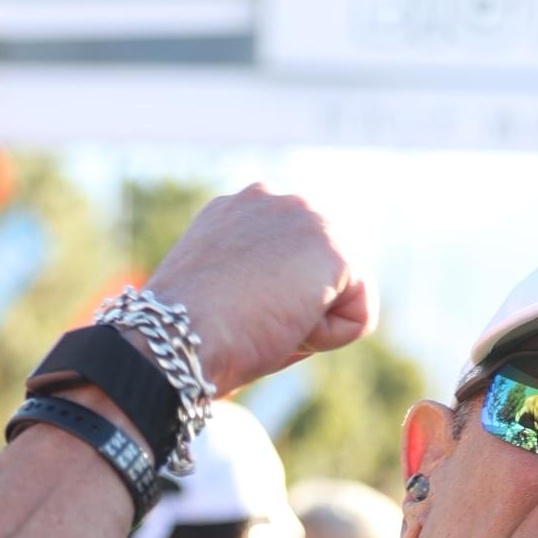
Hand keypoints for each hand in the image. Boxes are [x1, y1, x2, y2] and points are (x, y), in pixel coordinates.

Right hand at [149, 186, 372, 393]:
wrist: (178, 334)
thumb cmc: (189, 331)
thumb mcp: (225, 292)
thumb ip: (263, 280)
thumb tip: (310, 306)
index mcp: (243, 207)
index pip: (294, 262)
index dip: (273, 302)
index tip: (233, 308)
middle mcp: (276, 198)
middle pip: (325, 273)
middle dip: (299, 308)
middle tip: (249, 318)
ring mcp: (308, 217)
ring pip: (344, 292)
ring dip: (311, 322)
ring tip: (264, 321)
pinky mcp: (335, 249)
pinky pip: (359, 315)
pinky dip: (328, 338)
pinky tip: (285, 327)